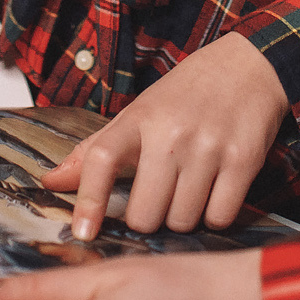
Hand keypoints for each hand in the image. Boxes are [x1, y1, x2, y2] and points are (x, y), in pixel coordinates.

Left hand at [40, 33, 288, 238]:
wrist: (249, 66)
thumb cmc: (187, 94)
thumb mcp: (138, 112)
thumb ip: (95, 150)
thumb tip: (50, 181)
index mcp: (138, 118)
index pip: (101, 159)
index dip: (88, 201)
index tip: (83, 233)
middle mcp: (170, 132)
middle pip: (144, 213)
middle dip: (148, 219)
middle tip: (157, 202)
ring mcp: (208, 147)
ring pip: (181, 221)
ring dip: (182, 219)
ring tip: (188, 193)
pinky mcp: (243, 160)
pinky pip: (219, 217)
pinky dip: (214, 217)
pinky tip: (214, 195)